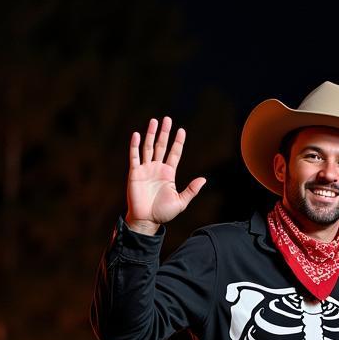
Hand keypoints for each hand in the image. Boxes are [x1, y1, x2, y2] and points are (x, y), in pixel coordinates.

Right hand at [126, 116, 206, 231]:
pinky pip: (134, 157)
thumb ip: (191, 190)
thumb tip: (204, 179)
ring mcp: (146, 169)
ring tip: (154, 121)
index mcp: (169, 173)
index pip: (174, 153)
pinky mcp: (135, 173)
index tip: (182, 130)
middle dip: (165, 133)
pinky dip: (135, 146)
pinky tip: (137, 134)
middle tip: (167, 119)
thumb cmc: (163, 213)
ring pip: (148, 147)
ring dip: (151, 134)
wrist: (147, 220)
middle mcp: (157, 168)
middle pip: (161, 146)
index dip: (178, 142)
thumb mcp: (181, 202)